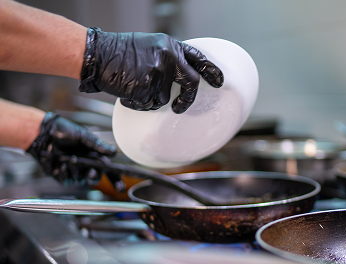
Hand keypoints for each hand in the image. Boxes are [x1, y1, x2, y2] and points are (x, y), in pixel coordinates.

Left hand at [26, 113, 119, 186]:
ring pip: (81, 180)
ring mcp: (74, 171)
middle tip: (91, 171)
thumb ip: (99, 146)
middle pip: (96, 179)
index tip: (120, 187)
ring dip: (77, 171)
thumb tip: (114, 151)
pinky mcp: (62, 175)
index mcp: (94, 157)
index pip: (109, 171)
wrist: (44, 133)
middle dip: (94, 176)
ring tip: (70, 160)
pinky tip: (62, 165)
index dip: (116, 180)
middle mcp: (86, 165)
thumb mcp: (84, 137)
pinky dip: (66, 174)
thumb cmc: (64, 132)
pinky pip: (68, 181)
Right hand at [79, 28, 223, 113]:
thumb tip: (178, 77)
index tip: (219, 82)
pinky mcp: (147, 86)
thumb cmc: (119, 52)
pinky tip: (126, 91)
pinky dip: (137, 104)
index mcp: (170, 46)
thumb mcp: (149, 46)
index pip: (198, 59)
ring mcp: (159, 72)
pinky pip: (148, 104)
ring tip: (133, 86)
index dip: (211, 72)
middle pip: (191, 84)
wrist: (97, 54)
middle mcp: (168, 57)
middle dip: (187, 100)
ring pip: (163, 99)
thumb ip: (167, 58)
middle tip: (179, 107)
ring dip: (149, 99)